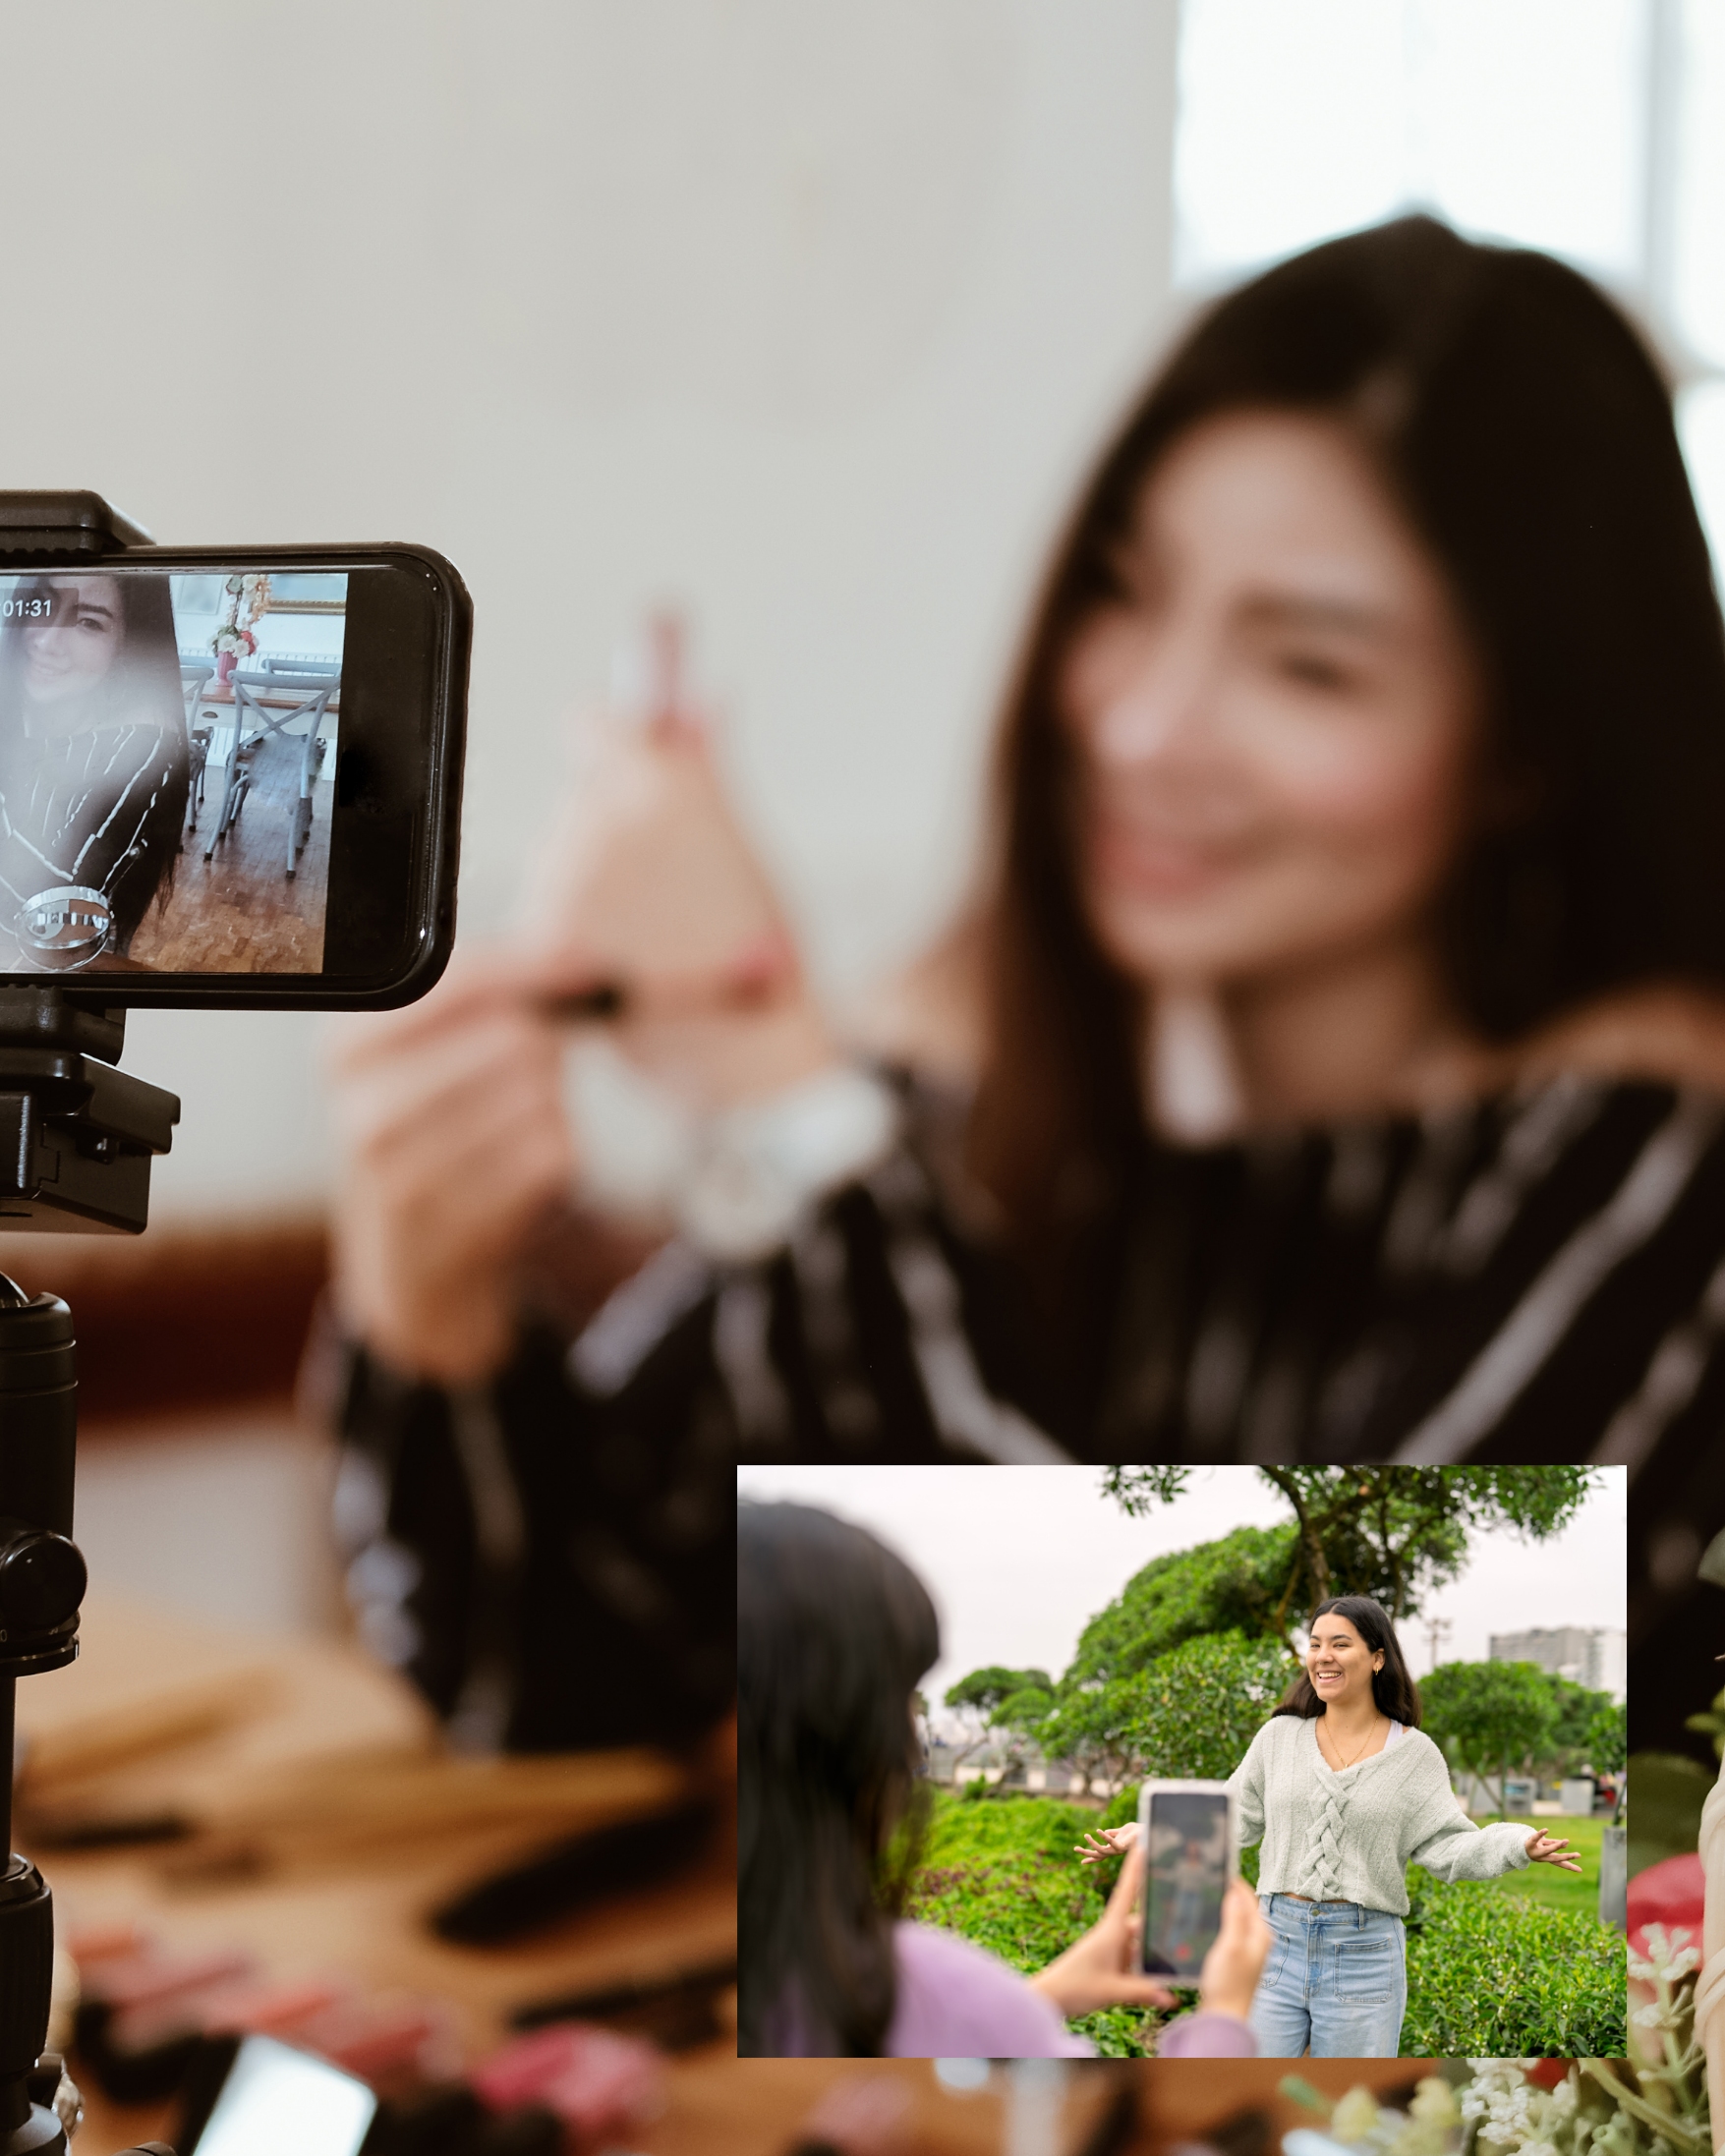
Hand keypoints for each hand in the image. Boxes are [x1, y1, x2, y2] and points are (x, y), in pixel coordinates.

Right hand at [326, 946, 583, 1384]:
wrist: (409, 1264)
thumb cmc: (432, 1133)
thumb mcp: (428, 1054)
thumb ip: (492, 992)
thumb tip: (580, 953)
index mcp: (346, 1047)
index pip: (460, 979)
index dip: (539, 967)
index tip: (589, 967)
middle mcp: (361, 1109)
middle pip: (514, 1036)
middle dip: (543, 1047)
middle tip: (526, 1071)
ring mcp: (402, 1175)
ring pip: (538, 1095)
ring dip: (550, 1103)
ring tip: (508, 1125)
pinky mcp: (455, 1225)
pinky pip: (553, 1154)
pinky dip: (557, 1153)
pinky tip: (515, 1171)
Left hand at [513, 638, 833, 1110]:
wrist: (751, 1052)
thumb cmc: (764, 956)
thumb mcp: (747, 847)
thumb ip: (705, 767)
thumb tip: (695, 701)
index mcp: (665, 787)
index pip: (593, 723)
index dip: (612, 742)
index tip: (629, 765)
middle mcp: (606, 821)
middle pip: (581, 795)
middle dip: (615, 827)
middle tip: (669, 883)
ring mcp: (568, 881)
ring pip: (560, 852)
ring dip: (594, 880)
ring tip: (654, 929)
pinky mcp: (543, 936)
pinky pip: (548, 907)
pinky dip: (579, 927)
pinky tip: (627, 956)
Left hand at [1028, 1841, 1178, 2018]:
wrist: (1051, 1997)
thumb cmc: (1075, 1988)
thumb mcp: (1112, 1990)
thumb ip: (1142, 1992)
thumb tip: (1171, 1998)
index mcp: (1111, 1930)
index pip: (1126, 1893)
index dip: (1135, 1870)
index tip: (1142, 1845)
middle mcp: (1113, 1935)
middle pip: (1142, 1923)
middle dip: (1161, 1922)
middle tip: (1188, 1917)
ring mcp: (1112, 1948)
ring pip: (1140, 1944)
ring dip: (1155, 1950)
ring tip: (1180, 1955)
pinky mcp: (1111, 1962)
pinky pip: (1134, 1959)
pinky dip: (1147, 1966)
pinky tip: (1163, 1982)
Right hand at [1074, 1823, 1138, 1867]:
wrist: (1146, 1830)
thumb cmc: (1135, 1832)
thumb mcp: (1121, 1831)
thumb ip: (1113, 1833)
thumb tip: (1105, 1832)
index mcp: (1113, 1849)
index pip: (1100, 1855)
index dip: (1091, 1859)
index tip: (1081, 1862)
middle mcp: (1115, 1852)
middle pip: (1097, 1855)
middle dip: (1086, 1853)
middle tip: (1075, 1848)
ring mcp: (1119, 1850)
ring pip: (1102, 1851)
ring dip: (1092, 1844)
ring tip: (1086, 1835)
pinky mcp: (1123, 1846)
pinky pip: (1112, 1843)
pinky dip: (1104, 1837)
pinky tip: (1098, 1830)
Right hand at [1196, 1878, 1272, 2022]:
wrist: (1223, 2016)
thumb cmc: (1228, 1983)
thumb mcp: (1231, 1945)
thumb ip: (1235, 1917)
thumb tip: (1235, 1890)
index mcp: (1260, 1933)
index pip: (1248, 1896)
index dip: (1232, 1880)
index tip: (1215, 1866)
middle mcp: (1257, 1940)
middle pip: (1242, 1906)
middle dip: (1227, 1891)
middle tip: (1207, 1877)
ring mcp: (1247, 1950)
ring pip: (1234, 1917)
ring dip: (1222, 1906)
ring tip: (1204, 1894)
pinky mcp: (1236, 1958)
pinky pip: (1229, 1930)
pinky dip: (1219, 1921)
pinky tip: (1204, 1921)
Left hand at [1524, 1829, 1581, 1872]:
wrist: (1517, 1847)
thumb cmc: (1534, 1847)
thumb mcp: (1545, 1847)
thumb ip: (1554, 1845)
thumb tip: (1565, 1844)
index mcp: (1547, 1858)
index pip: (1561, 1864)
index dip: (1570, 1867)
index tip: (1580, 1870)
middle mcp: (1543, 1857)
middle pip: (1556, 1858)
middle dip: (1567, 1856)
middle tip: (1578, 1855)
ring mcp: (1536, 1851)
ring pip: (1548, 1849)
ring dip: (1557, 1846)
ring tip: (1566, 1841)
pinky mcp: (1530, 1843)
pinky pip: (1535, 1838)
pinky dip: (1540, 1834)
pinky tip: (1546, 1830)